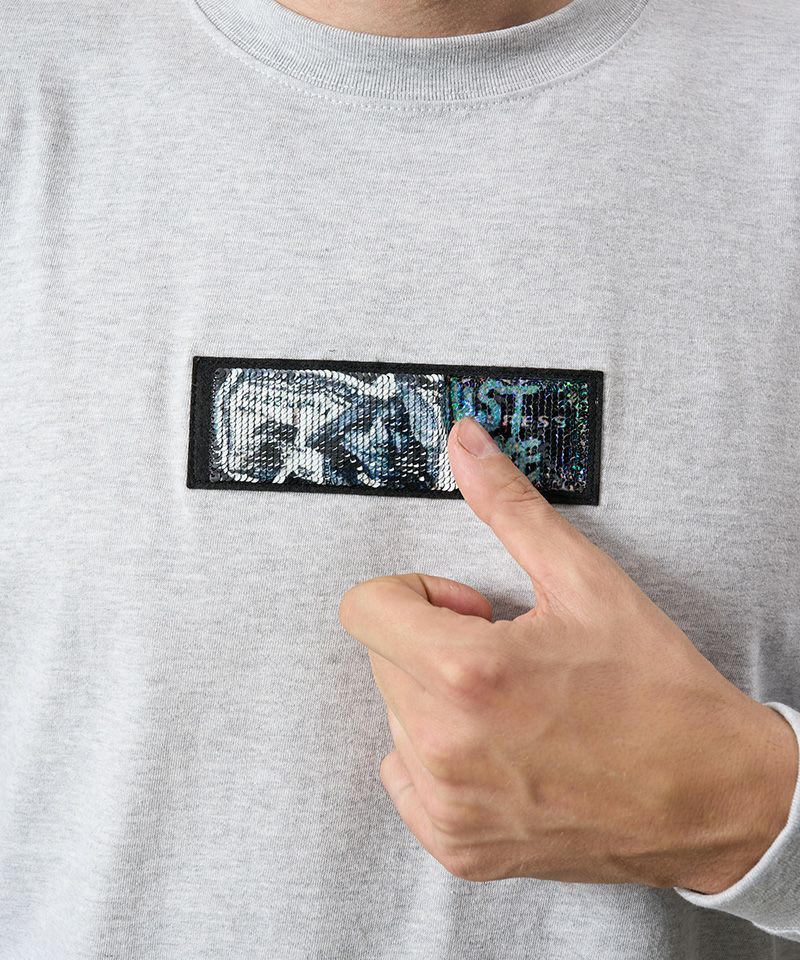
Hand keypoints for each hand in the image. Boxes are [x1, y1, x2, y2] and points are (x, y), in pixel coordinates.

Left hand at [338, 416, 798, 891]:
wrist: (713, 796)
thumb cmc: (657, 692)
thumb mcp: (584, 580)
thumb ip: (510, 504)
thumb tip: (464, 442)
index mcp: (464, 674)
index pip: (363, 607)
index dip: (418, 594)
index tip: (471, 609)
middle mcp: (444, 748)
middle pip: (381, 659)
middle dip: (433, 643)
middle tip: (509, 656)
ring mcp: (450, 807)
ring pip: (395, 717)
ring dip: (438, 700)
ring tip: (517, 706)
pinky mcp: (460, 848)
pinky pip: (406, 779)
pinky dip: (441, 758)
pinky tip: (504, 750)